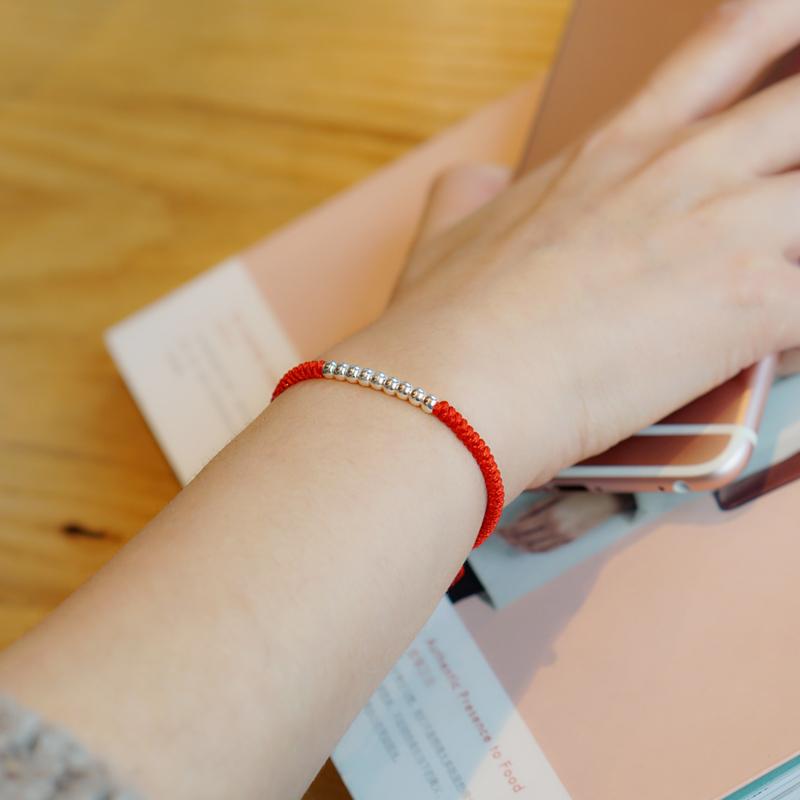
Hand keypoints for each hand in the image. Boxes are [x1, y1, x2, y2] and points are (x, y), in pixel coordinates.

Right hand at [330, 0, 799, 498]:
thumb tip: (475, 180)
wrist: (451, 384)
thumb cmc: (444, 322)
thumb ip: (469, 191)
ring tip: (777, 278)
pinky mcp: (750, 303)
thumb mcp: (447, 233)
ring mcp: (724, 229)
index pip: (731, 43)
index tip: (799, 48)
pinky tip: (777, 350)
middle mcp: (682, 170)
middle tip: (797, 181)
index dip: (786, 28)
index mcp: (618, 147)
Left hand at [497, 491, 633, 552]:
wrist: (605, 502)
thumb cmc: (579, 492)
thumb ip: (536, 506)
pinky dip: (535, 549)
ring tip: (510, 542)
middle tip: (500, 536)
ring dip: (521, 545)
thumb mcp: (556, 494)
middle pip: (526, 539)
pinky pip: (547, 549)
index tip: (497, 530)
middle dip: (511, 538)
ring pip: (536, 547)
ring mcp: (563, 537)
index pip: (521, 528)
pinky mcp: (569, 541)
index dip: (508, 531)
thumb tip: (518, 517)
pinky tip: (527, 546)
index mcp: (550, 515)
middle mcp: (555, 529)